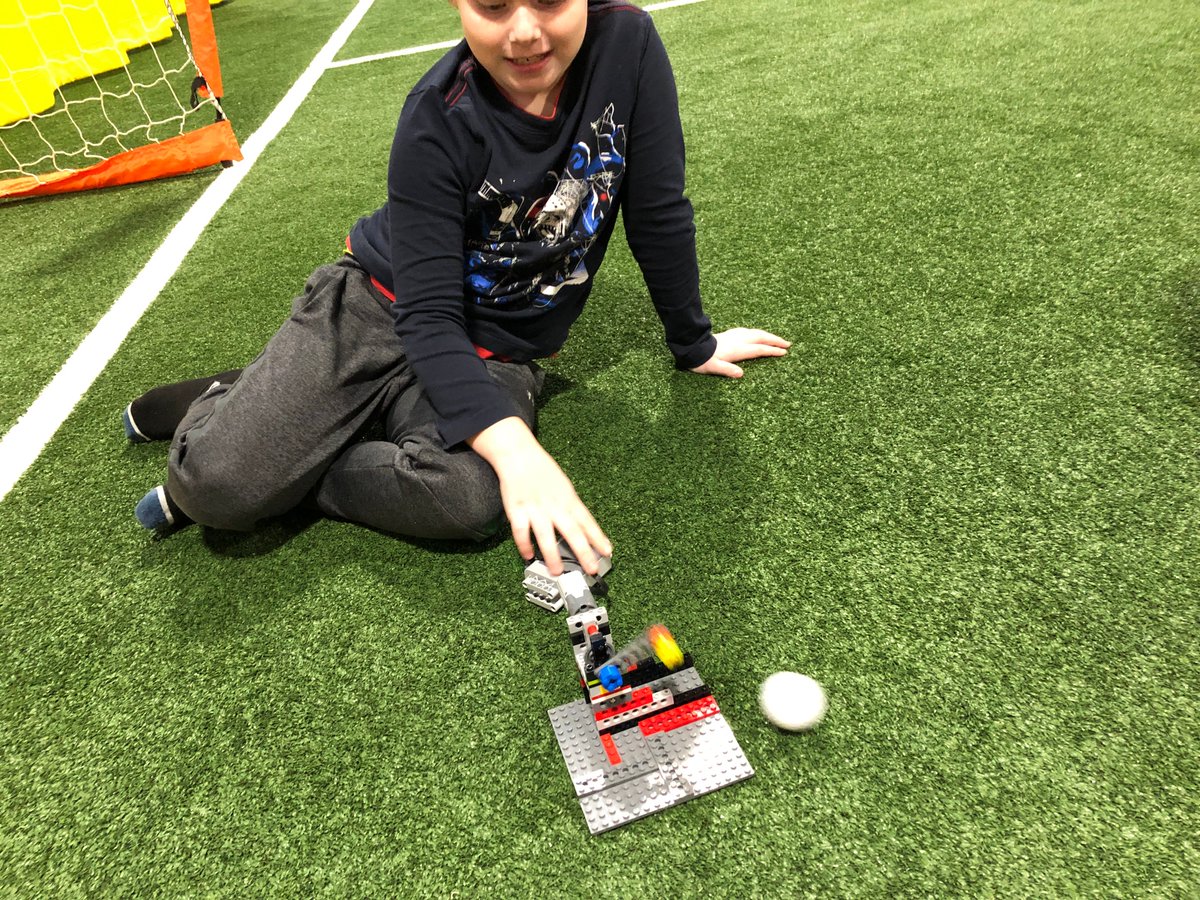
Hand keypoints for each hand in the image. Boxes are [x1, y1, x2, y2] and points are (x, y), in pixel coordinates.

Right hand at [468, 417, 611, 576]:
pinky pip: (520, 532)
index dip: (598, 538)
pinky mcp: (516, 509)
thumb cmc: (543, 471)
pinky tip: (529, 555)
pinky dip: (524, 545)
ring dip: (552, 556)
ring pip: (546, 536)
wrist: (519, 454)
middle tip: (591, 569)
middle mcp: (555, 505)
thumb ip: (572, 507)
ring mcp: (535, 508)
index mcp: (569, 499)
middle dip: (583, 552)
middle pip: (572, 532)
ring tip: (557, 571)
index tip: (607, 552)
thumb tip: (583, 529)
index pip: (588, 522)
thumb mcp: (565, 487)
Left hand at [689, 327, 790, 377]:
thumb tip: (740, 374)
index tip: (784, 352)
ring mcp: (734, 336)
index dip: (772, 350)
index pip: (759, 349)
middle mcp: (738, 340)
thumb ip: (727, 370)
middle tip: (788, 344)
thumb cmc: (701, 360)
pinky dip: (757, 333)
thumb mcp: (713, 368)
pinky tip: (757, 334)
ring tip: (777, 339)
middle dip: (775, 340)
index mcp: (737, 349)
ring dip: (768, 335)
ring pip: (756, 333)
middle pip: (761, 338)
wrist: (691, 347)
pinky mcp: (729, 335)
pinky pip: (749, 331)